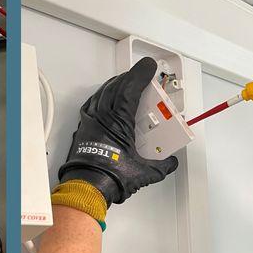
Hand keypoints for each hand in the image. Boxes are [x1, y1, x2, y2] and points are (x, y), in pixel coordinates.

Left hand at [58, 57, 178, 204]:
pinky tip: (104, 100)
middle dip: (130, 77)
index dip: (140, 73)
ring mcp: (90, 120)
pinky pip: (92, 104)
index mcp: (119, 119)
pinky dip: (100, 97)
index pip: (130, 87)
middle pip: (116, 86)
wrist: (86, 186)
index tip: (148, 66)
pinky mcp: (83, 128)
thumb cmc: (109, 177)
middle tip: (140, 75)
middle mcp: (103, 116)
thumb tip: (169, 163)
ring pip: (102, 92)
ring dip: (114, 85)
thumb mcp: (144, 172)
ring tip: (124, 84)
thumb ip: (162, 166)